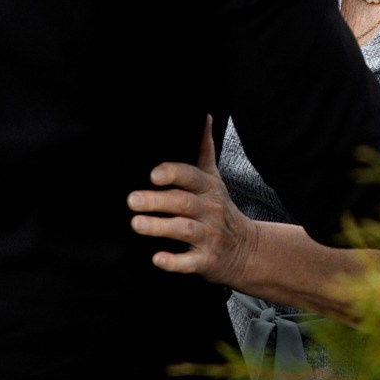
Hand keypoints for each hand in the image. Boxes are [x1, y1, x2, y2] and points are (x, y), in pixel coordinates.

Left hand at [128, 118, 259, 286]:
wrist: (246, 250)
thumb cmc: (222, 212)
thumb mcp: (215, 180)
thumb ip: (205, 150)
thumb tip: (203, 117)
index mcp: (209, 189)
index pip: (192, 177)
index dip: (173, 174)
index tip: (154, 174)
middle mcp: (210, 211)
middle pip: (183, 203)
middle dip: (158, 201)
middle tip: (132, 200)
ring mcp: (209, 236)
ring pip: (184, 230)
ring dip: (161, 227)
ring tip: (137, 224)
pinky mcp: (206, 260)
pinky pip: (190, 261)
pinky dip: (174, 261)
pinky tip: (158, 258)